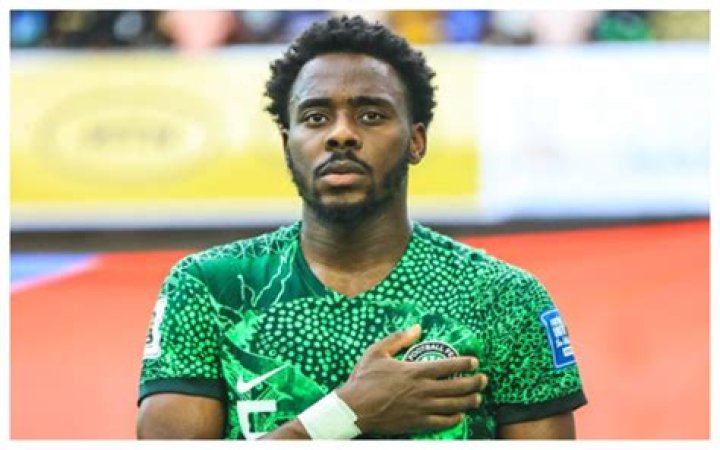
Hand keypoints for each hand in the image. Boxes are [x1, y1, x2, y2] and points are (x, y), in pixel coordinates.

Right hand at [335, 324, 487, 435]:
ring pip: (454, 406)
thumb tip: (417, 327)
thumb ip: (398, 338)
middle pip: (457, 387)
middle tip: (483, 380)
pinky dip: (454, 419)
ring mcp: (421, 409)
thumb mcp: (377, 352)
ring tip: (478, 398)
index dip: (465, 363)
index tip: (474, 361)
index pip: (449, 366)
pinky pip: (442, 423)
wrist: (353, 409)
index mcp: (415, 371)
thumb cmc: (363, 379)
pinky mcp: (417, 423)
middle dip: (475, 383)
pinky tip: (459, 415)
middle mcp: (423, 390)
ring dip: (469, 401)